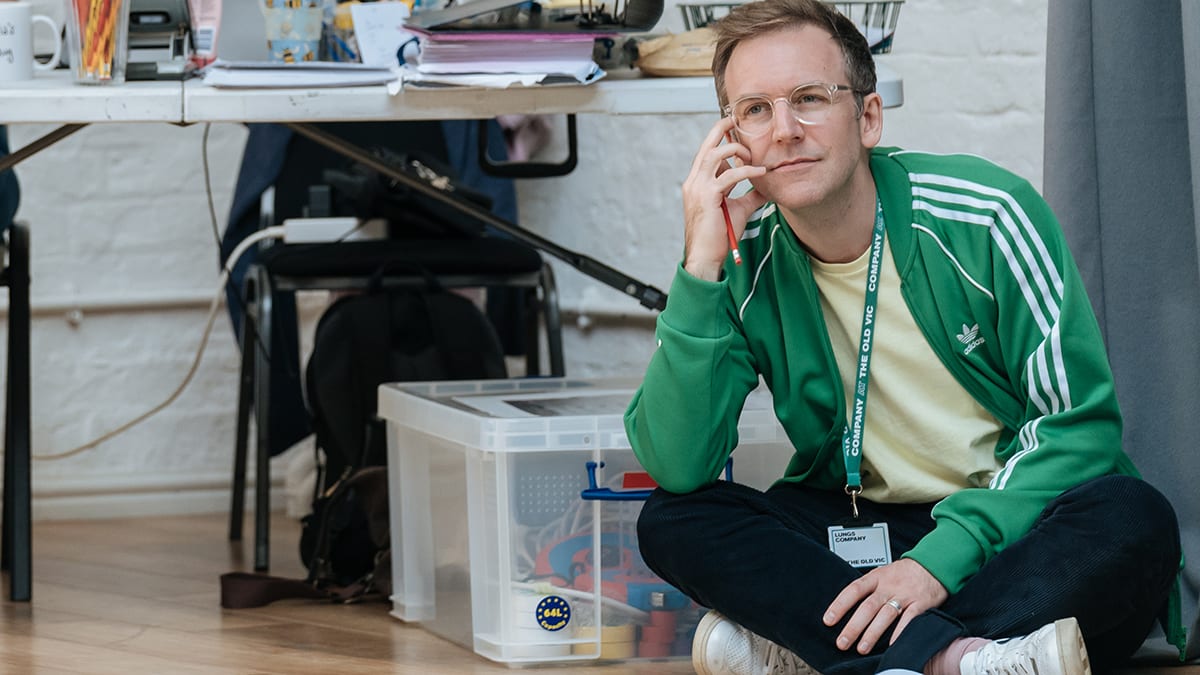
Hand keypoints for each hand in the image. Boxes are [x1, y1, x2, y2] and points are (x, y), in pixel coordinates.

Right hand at [680, 117, 766, 280]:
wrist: (706, 257)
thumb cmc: (719, 236)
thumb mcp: (737, 210)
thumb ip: (750, 195)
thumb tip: (767, 185)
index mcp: (698, 183)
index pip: (707, 152)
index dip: (720, 138)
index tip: (735, 129)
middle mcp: (694, 181)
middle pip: (706, 145)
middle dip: (721, 129)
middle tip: (736, 119)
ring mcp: (698, 188)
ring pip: (714, 155)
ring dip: (735, 150)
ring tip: (752, 154)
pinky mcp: (708, 197)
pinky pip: (728, 176)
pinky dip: (746, 171)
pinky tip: (760, 172)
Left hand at [822, 558, 948, 653]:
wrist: (933, 563)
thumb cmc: (904, 572)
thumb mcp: (882, 573)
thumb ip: (867, 588)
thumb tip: (845, 607)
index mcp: (876, 577)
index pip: (853, 590)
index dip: (839, 605)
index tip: (828, 620)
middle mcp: (888, 586)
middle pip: (867, 607)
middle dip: (853, 627)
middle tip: (842, 642)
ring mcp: (905, 595)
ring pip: (885, 615)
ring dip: (872, 633)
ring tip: (862, 648)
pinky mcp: (921, 604)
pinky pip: (910, 619)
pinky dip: (900, 632)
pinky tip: (892, 645)